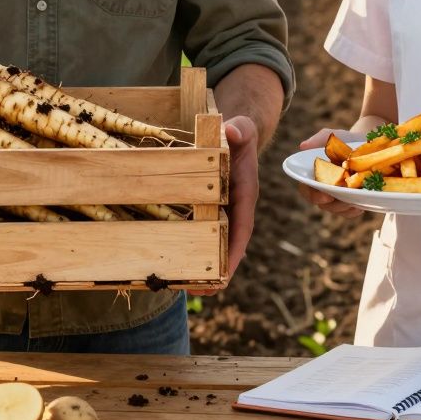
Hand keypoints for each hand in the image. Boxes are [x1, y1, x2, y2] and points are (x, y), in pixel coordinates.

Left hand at [189, 115, 258, 295]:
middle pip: (228, 245)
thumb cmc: (239, 134)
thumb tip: (232, 129)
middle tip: (200, 290)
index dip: (234, 251)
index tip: (225, 273)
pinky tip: (175, 263)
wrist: (237, 136)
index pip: (242, 227)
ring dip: (203, 266)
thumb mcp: (241, 129)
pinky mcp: (209, 211)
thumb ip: (239, 129)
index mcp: (244, 195)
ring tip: (184, 287)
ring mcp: (222, 212)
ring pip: (214, 244)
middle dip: (217, 270)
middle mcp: (235, 209)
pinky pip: (202, 233)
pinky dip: (192, 249)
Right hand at [296, 128, 363, 218]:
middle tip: (345, 201)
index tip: (326, 195)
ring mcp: (337, 195)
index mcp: (315, 174)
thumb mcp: (332, 136)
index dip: (313, 195)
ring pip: (336, 209)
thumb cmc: (345, 140)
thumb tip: (303, 146)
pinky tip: (361, 207)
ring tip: (355, 204)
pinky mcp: (351, 199)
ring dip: (344, 209)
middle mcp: (323, 187)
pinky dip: (354, 211)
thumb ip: (319, 139)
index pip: (306, 189)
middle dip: (333, 205)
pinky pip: (350, 211)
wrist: (367, 143)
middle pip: (322, 204)